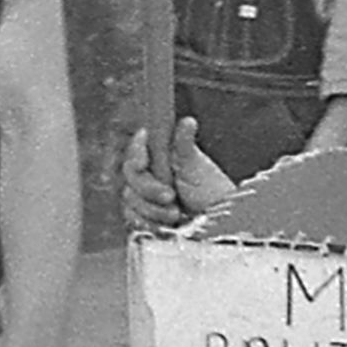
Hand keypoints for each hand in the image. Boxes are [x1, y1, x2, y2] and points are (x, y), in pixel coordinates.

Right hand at [120, 117, 235, 232]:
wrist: (217, 221)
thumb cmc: (210, 190)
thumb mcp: (197, 166)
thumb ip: (184, 145)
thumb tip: (188, 121)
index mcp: (158, 156)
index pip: (135, 151)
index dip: (136, 155)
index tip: (144, 162)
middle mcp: (149, 173)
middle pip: (130, 177)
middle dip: (148, 189)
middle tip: (170, 196)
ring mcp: (144, 195)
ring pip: (129, 199)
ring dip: (152, 209)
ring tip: (175, 214)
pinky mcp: (144, 215)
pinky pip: (132, 218)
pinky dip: (148, 222)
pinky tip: (165, 225)